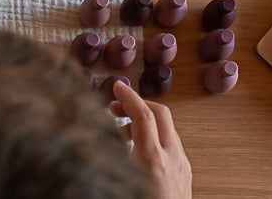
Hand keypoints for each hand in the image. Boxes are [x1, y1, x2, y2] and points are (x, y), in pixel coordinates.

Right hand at [110, 80, 191, 198]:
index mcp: (153, 161)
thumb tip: (85, 150)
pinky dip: (155, 138)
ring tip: (122, 132)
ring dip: (146, 122)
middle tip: (115, 107)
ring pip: (167, 130)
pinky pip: (171, 146)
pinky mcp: (185, 176)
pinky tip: (139, 152)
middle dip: (138, 104)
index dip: (128, 96)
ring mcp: (182, 167)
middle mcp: (172, 159)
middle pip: (160, 114)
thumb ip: (108, 162)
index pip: (143, 115)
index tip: (115, 86)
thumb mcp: (122, 186)